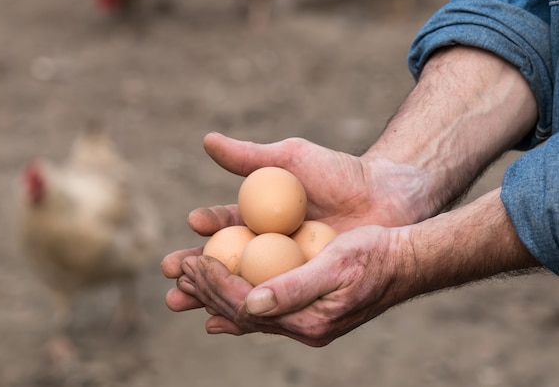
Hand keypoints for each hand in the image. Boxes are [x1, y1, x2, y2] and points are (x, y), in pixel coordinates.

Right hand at [162, 132, 428, 312]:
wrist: (384, 197)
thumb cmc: (337, 172)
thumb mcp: (290, 159)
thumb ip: (249, 155)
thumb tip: (207, 140)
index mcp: (261, 214)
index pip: (225, 223)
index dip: (205, 226)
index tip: (190, 226)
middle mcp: (268, 244)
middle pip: (224, 261)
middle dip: (195, 270)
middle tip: (171, 276)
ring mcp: (285, 268)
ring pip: (242, 286)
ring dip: (210, 295)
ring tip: (184, 302)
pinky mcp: (304, 289)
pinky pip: (271, 305)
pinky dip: (246, 316)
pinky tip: (223, 324)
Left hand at [173, 223, 406, 346]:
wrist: (405, 260)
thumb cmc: (374, 255)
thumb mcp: (337, 265)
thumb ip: (295, 288)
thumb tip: (249, 303)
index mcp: (307, 320)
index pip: (246, 304)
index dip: (216, 283)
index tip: (193, 261)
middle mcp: (302, 325)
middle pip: (241, 310)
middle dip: (206, 290)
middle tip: (176, 269)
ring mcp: (304, 318)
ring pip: (247, 309)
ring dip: (214, 295)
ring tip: (184, 286)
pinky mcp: (306, 307)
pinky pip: (263, 307)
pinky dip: (237, 303)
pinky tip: (219, 309)